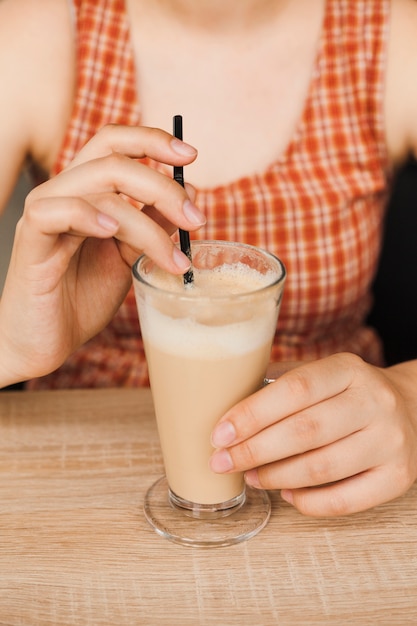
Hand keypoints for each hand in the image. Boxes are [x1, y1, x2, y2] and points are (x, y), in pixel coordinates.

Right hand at [0, 124, 203, 385]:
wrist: (43, 343)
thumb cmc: (81, 300)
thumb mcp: (127, 259)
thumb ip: (150, 226)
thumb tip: (186, 199)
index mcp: (86, 192)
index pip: (114, 142)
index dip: (152, 139)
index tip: (190, 156)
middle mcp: (63, 193)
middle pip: (113, 159)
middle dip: (163, 186)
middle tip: (195, 220)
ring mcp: (44, 214)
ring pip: (97, 188)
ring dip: (145, 221)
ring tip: (171, 256)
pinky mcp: (29, 241)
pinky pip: (54, 211)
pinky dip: (88, 216)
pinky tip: (113, 234)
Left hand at [210, 353, 416, 515]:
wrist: (410, 409)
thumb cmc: (348, 394)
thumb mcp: (322, 373)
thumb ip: (281, 383)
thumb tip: (226, 406)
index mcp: (348, 369)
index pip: (294, 389)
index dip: (251, 414)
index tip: (219, 434)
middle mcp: (374, 401)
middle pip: (305, 431)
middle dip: (254, 450)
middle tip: (222, 462)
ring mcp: (390, 440)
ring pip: (322, 468)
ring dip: (275, 476)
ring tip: (250, 477)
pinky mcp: (398, 477)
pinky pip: (345, 500)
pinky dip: (308, 502)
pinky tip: (287, 494)